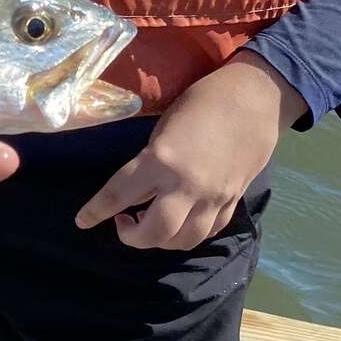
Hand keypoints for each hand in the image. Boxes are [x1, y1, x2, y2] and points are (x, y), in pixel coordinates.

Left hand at [75, 53, 306, 249]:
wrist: (257, 99)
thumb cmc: (203, 101)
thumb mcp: (164, 127)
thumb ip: (150, 161)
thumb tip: (139, 187)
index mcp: (162, 161)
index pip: (119, 195)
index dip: (96, 212)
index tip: (82, 222)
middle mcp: (187, 185)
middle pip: (155, 233)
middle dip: (132, 237)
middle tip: (124, 223)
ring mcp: (214, 197)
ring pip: (184, 240)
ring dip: (162, 240)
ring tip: (151, 224)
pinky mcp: (233, 200)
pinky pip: (209, 231)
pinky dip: (190, 233)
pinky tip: (180, 223)